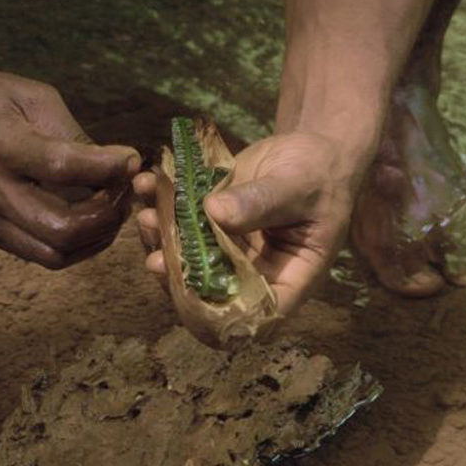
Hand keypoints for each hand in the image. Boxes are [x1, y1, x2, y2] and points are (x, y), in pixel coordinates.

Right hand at [0, 65, 139, 267]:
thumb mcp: (30, 96)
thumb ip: (73, 132)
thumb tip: (116, 166)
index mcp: (3, 146)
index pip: (64, 167)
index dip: (108, 168)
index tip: (132, 158)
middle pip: (62, 228)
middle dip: (106, 215)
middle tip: (123, 193)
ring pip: (53, 253)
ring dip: (94, 239)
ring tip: (109, 211)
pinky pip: (39, 255)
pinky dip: (73, 245)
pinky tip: (87, 223)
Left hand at [135, 132, 373, 314]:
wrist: (309, 149)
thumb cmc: (319, 174)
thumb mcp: (298, 186)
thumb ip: (262, 202)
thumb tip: (215, 212)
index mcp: (287, 279)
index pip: (255, 316)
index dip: (221, 315)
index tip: (191, 292)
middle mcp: (253, 272)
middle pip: (211, 291)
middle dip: (178, 276)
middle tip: (154, 258)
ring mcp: (228, 249)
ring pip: (188, 258)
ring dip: (162, 240)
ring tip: (146, 217)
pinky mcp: (210, 223)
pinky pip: (181, 223)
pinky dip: (160, 205)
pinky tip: (145, 186)